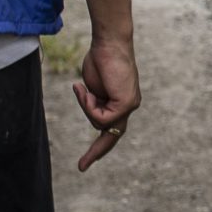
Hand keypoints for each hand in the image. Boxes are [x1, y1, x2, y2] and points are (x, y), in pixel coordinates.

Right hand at [73, 37, 140, 170]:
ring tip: (83, 87)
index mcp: (121, 103)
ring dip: (85, 106)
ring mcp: (129, 106)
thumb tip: (93, 112)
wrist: (109, 44)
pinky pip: (100, 117)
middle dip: (96, 152)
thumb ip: (94, 103)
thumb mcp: (93, 87)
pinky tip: (85, 89)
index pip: (112, 128)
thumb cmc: (99, 59)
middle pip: (112, 136)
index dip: (100, 144)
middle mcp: (128, 106)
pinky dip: (87, 104)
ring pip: (100, 123)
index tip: (89, 158)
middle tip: (81, 167)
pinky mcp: (126, 104)